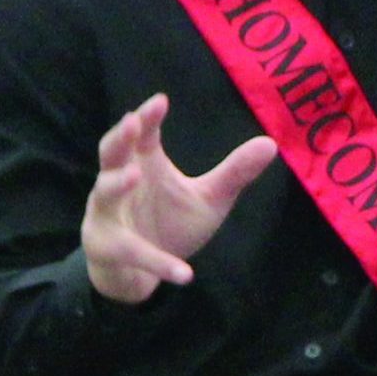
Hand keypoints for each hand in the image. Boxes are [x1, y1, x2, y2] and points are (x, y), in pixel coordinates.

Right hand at [81, 92, 278, 303]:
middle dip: (120, 138)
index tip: (161, 100)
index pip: (143, 135)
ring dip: (117, 184)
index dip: (148, 117)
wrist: (142, 275)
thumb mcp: (210, 198)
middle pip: (111, 154)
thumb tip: (271, 143)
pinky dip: (159, 262)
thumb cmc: (170, 225)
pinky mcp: (108, 248)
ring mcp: (107, 215)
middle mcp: (120, 184)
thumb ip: (235, 172)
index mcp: (145, 164)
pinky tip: (186, 274)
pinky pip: (133, 252)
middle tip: (131, 121)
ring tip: (135, 175)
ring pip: (105, 194)